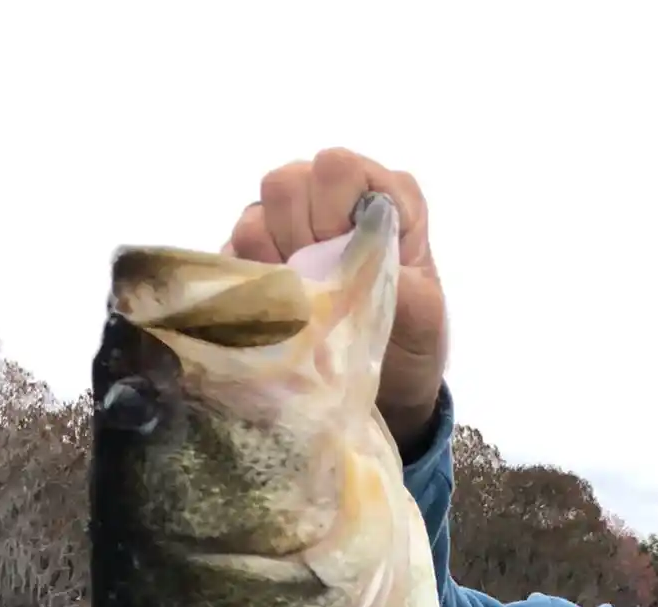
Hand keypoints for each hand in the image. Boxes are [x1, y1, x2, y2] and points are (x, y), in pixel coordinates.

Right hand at [224, 149, 446, 446]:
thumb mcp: (424, 320)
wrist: (384, 388)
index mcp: (380, 194)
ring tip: (307, 305)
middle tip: (323, 285)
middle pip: (284, 186)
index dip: (333, 209)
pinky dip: (252, 288)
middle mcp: (328, 196)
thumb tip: (360, 270)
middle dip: (300, 240)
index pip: (336, 167)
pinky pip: (232, 259)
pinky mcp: (255, 259)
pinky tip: (283, 313)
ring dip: (275, 268)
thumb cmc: (412, 340)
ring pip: (253, 221)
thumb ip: (401, 285)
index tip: (348, 256)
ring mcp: (287, 224)